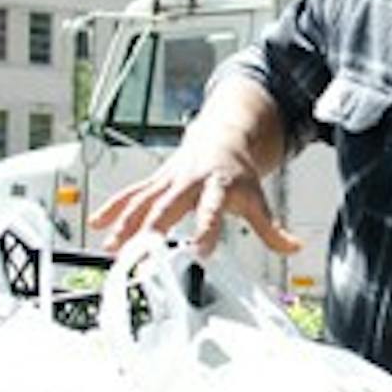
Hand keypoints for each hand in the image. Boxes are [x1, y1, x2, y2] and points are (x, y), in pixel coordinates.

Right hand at [88, 138, 300, 257]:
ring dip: (125, 224)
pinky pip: (130, 194)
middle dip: (152, 229)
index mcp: (217, 186)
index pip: (212, 209)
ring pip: (142, 201)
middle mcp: (189, 181)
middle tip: (140, 254)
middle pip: (168, 206)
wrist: (222, 137)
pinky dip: (113, 209)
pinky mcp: (155, 181)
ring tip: (111, 248)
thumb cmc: (237, 173)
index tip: (201, 251)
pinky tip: (97, 225)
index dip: (207, 228)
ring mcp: (169, 180)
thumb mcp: (258, 198)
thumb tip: (294, 248)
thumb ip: (272, 229)